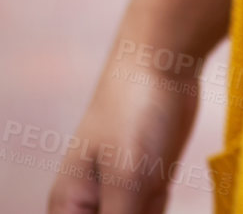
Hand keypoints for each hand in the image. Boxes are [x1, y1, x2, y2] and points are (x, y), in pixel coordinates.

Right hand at [46, 63, 199, 213]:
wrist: (164, 56)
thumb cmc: (136, 112)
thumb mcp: (128, 181)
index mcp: (67, 209)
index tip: (135, 212)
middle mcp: (89, 206)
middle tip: (149, 202)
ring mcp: (120, 195)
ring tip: (154, 184)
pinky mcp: (148, 184)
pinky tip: (163, 189)